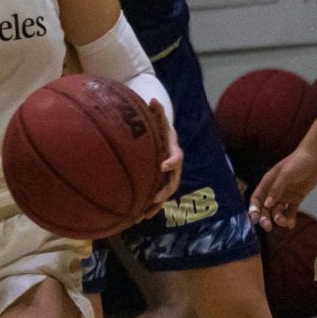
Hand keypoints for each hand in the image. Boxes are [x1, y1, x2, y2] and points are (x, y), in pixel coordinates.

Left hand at [142, 100, 182, 218]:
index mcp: (174, 151)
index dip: (171, 161)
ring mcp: (169, 177)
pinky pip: (158, 198)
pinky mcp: (161, 184)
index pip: (177, 157)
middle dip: (164, 190)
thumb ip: (157, 112)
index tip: (163, 165)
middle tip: (155, 197)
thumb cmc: (160, 130)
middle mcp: (174, 167)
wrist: (164, 141)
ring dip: (156, 205)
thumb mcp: (159, 121)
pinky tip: (139, 218)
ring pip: (165, 193)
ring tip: (145, 214)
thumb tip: (153, 99)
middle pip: (173, 181)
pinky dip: (150, 208)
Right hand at [249, 146, 316, 231]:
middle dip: (265, 218)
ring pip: (278, 212)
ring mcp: (285, 196)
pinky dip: (290, 218)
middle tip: (269, 227)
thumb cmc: (297, 162)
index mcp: (267, 183)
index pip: (256, 199)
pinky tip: (291, 224)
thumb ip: (276, 189)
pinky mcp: (296, 199)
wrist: (315, 158)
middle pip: (266, 208)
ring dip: (279, 219)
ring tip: (286, 222)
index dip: (254, 209)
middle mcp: (274, 191)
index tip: (255, 220)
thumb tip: (267, 204)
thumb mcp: (285, 174)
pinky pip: (291, 211)